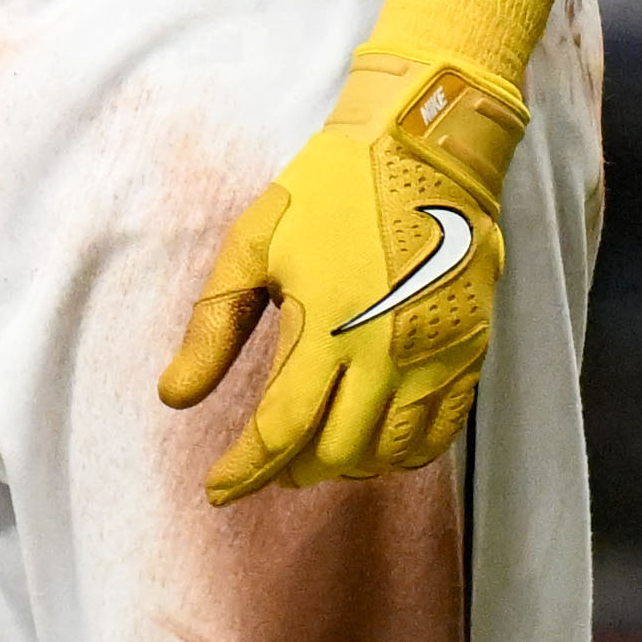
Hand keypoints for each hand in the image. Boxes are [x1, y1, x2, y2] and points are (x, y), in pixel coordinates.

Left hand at [158, 48, 525, 500]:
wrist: (424, 151)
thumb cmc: (327, 191)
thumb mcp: (252, 246)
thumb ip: (214, 327)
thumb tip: (172, 397)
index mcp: (326, 327)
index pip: (280, 428)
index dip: (246, 469)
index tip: (218, 490)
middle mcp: (386, 355)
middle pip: (337, 452)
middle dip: (294, 469)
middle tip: (266, 465)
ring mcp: (435, 359)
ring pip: (389, 453)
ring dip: (346, 466)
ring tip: (313, 457)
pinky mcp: (468, 354)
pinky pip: (438, 435)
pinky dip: (400, 454)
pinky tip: (373, 446)